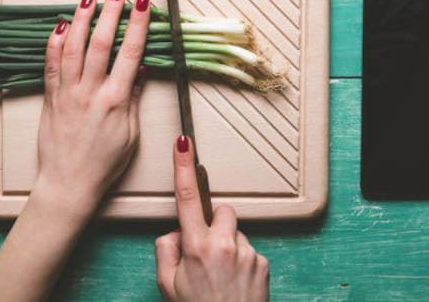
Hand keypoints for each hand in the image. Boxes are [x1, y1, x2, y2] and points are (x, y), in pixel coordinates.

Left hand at [33, 0, 150, 214]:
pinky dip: (54, 42)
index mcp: (115, 101)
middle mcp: (90, 92)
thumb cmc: (103, 164)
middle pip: (101, 42)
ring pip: (72, 47)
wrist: (68, 184)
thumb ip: (134, 99)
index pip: (130, 52)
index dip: (137, 23)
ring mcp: (67, 93)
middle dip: (110, 12)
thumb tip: (140, 70)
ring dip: (81, 19)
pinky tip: (59, 25)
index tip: (143, 2)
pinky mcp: (51, 98)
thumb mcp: (131, 134)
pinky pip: (50, 64)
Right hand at [155, 136, 269, 301]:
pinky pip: (249, 250)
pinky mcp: (263, 262)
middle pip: (220, 211)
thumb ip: (165, 250)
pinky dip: (241, 261)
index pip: (186, 197)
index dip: (183, 166)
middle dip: (213, 224)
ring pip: (235, 232)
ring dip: (228, 245)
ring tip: (222, 276)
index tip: (183, 143)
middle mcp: (225, 244)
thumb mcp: (167, 285)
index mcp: (197, 247)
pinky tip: (235, 283)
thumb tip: (175, 233)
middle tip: (205, 252)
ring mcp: (247, 252)